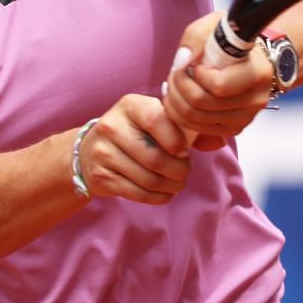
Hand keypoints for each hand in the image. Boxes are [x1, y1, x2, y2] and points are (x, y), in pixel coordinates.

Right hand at [78, 94, 192, 204]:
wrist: (88, 151)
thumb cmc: (134, 134)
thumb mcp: (153, 119)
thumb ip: (184, 128)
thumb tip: (213, 143)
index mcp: (129, 106)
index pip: (156, 120)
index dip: (176, 140)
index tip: (184, 150)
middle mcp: (111, 126)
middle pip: (155, 158)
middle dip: (179, 170)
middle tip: (184, 171)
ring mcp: (103, 153)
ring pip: (149, 179)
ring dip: (171, 186)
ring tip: (176, 183)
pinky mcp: (101, 177)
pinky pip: (139, 193)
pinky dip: (159, 197)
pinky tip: (164, 192)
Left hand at [162, 11, 275, 149]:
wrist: (247, 58)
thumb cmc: (230, 40)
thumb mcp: (215, 25)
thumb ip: (196, 37)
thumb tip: (182, 61)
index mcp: (258, 72)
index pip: (219, 85)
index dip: (197, 74)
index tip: (195, 62)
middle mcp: (256, 100)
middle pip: (201, 103)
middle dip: (178, 85)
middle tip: (176, 72)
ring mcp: (245, 118)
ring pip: (194, 118)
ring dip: (174, 99)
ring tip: (175, 82)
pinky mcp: (232, 129)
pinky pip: (195, 128)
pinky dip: (179, 113)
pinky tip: (179, 96)